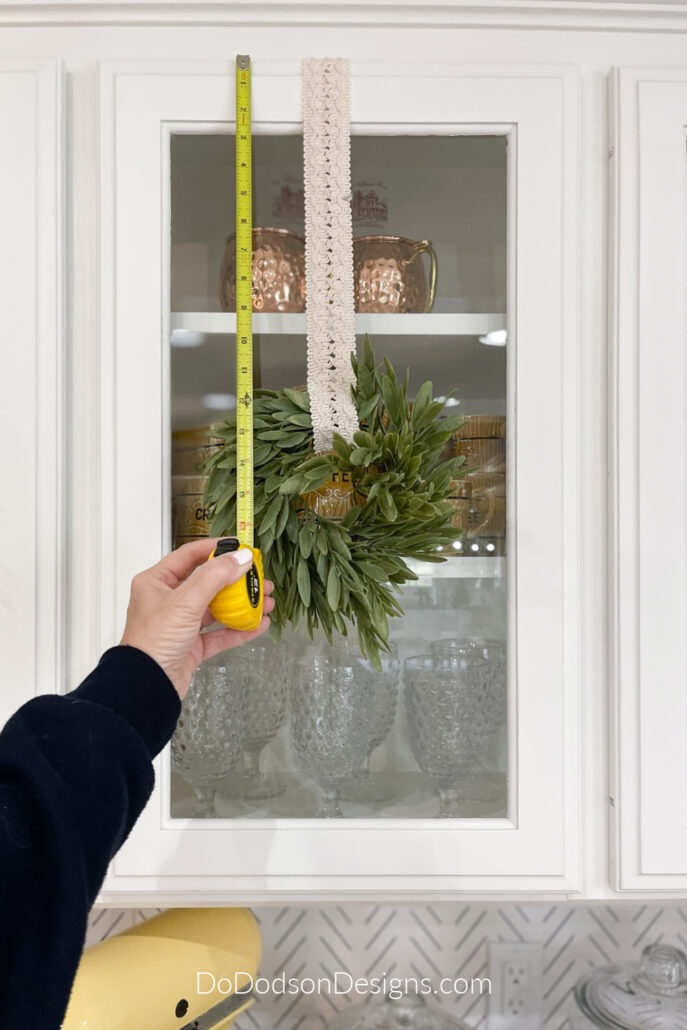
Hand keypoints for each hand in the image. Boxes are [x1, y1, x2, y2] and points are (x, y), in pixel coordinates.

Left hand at [119, 538, 274, 699]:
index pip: (190, 556)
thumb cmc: (152, 643)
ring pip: (217, 608)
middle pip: (208, 582)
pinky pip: (220, 633)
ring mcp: (181, 624)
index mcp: (156, 582)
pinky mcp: (191, 646)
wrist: (146, 686)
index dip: (216, 548)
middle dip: (236, 580)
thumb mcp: (185, 601)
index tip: (240, 546)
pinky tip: (258, 624)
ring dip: (242, 604)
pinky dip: (239, 629)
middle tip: (258, 576)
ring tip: (265, 600)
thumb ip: (215, 576)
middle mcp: (168, 601)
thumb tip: (240, 558)